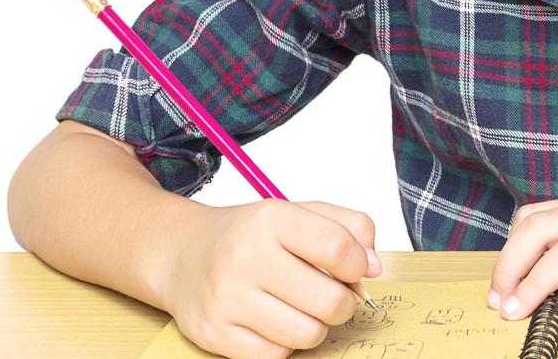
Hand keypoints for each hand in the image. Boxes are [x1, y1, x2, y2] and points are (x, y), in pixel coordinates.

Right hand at [158, 199, 383, 358]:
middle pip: (329, 300)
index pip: (338, 247)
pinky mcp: (213, 333)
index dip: (358, 264)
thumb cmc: (251, 236)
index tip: (354, 269)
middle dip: (343, 303)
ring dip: (316, 326)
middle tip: (333, 296)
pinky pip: (276, 355)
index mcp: (271, 219)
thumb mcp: (299, 213)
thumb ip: (349, 228)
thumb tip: (375, 267)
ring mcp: (226, 298)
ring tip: (303, 308)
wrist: (182, 254)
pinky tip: (274, 321)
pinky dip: (285, 343)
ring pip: (307, 334)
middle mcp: (245, 257)